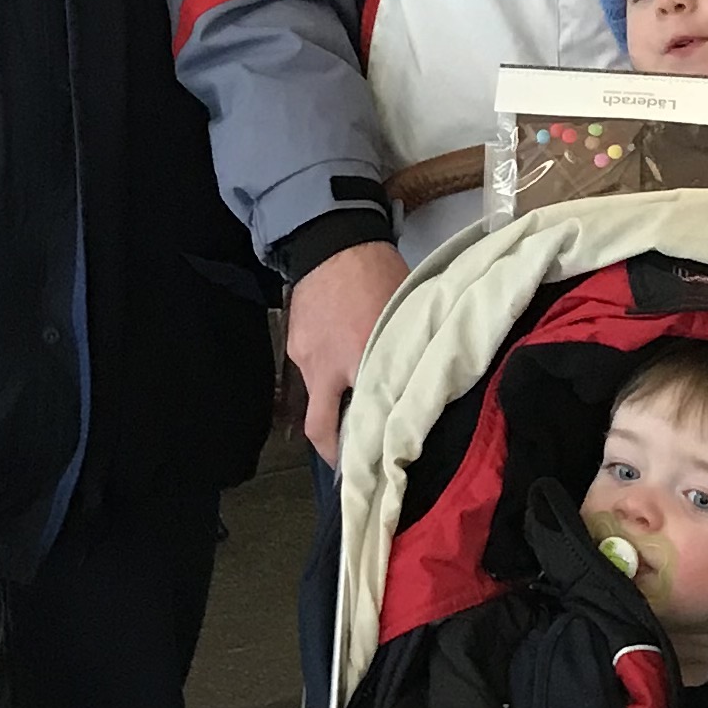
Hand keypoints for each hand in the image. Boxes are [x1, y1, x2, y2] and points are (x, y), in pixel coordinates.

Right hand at [285, 240, 407, 464]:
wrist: (331, 238)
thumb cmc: (380, 274)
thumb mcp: (403, 317)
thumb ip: (404, 356)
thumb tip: (415, 386)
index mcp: (361, 360)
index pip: (360, 423)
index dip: (363, 452)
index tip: (374, 469)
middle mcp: (327, 368)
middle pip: (321, 428)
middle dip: (333, 450)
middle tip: (352, 461)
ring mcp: (305, 357)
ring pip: (318, 397)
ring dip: (335, 402)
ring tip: (355, 396)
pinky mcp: (293, 343)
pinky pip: (310, 371)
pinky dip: (326, 374)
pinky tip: (341, 360)